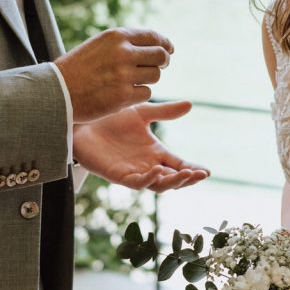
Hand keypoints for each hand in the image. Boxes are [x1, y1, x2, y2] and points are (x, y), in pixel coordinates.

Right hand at [55, 28, 173, 121]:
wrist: (56, 91)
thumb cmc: (78, 68)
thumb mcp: (100, 45)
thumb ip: (126, 43)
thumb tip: (160, 44)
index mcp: (116, 36)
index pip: (154, 37)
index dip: (165, 44)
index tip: (169, 50)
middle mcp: (122, 52)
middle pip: (161, 56)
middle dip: (163, 62)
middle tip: (159, 67)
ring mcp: (124, 75)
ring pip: (155, 76)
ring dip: (148, 80)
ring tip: (130, 82)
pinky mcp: (123, 96)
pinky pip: (146, 93)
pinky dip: (138, 95)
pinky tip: (123, 94)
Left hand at [71, 100, 209, 192]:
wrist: (82, 119)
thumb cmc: (110, 117)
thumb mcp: (142, 112)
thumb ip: (165, 112)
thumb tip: (190, 104)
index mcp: (154, 152)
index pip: (178, 164)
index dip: (193, 169)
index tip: (207, 171)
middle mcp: (146, 164)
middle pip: (172, 179)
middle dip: (187, 179)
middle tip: (200, 175)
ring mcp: (132, 171)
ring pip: (157, 185)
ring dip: (173, 182)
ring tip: (186, 174)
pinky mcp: (117, 175)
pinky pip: (136, 182)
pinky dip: (149, 179)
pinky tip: (157, 170)